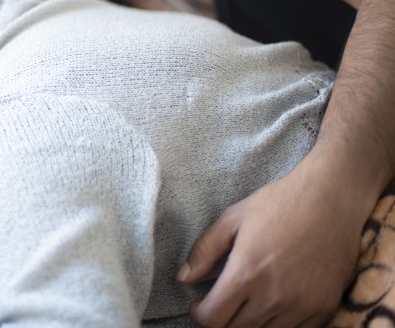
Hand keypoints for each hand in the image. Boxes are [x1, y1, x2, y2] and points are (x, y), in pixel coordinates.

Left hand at [180, 166, 359, 326]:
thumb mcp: (232, 218)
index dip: (200, 316)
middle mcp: (273, 296)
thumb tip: (184, 278)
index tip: (199, 306)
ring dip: (248, 324)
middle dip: (221, 321)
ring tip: (243, 305)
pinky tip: (271, 306)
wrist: (330, 200)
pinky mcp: (323, 307)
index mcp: (245, 274)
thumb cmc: (278, 204)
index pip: (213, 319)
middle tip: (219, 305)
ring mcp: (301, 306)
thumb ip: (204, 250)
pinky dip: (278, 325)